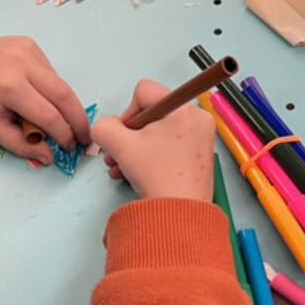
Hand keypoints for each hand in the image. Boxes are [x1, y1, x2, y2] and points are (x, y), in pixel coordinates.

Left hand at [0, 34, 90, 163]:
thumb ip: (22, 144)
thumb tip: (50, 156)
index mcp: (10, 87)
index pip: (49, 115)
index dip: (64, 134)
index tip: (71, 147)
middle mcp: (23, 63)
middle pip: (64, 95)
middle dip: (78, 119)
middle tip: (86, 137)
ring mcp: (29, 50)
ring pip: (60, 83)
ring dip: (66, 105)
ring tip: (65, 122)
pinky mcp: (30, 44)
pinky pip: (51, 72)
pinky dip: (53, 89)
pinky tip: (43, 98)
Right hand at [92, 80, 214, 200]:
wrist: (180, 213)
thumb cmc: (159, 178)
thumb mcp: (119, 145)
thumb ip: (103, 127)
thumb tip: (104, 127)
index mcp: (183, 108)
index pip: (144, 92)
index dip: (126, 112)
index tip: (123, 134)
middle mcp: (197, 119)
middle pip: (151, 113)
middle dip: (130, 135)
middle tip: (121, 152)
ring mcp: (201, 138)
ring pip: (158, 131)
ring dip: (136, 148)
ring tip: (125, 166)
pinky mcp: (200, 156)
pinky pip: (170, 145)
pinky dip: (152, 156)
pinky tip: (139, 172)